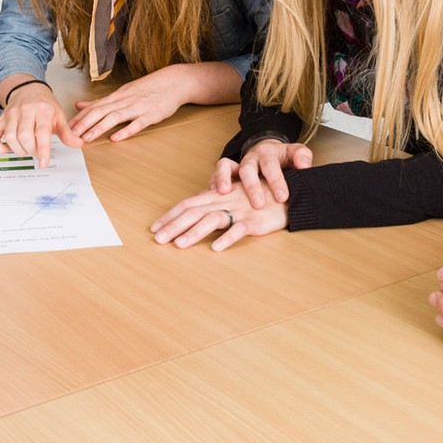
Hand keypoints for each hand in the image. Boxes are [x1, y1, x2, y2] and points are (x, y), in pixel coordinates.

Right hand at [0, 77, 81, 167]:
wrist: (29, 89)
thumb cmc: (45, 105)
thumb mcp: (60, 116)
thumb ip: (68, 133)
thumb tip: (79, 144)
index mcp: (43, 110)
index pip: (42, 132)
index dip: (42, 150)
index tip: (43, 163)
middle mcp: (25, 111)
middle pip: (24, 136)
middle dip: (32, 150)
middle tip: (37, 151)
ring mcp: (11, 114)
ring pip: (10, 137)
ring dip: (18, 150)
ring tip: (26, 149)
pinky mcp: (1, 119)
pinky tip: (9, 148)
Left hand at [67, 66, 190, 142]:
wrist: (174, 82)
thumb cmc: (148, 89)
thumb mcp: (122, 92)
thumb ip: (101, 101)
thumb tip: (80, 105)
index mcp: (117, 97)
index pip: (94, 107)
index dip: (79, 118)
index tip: (66, 128)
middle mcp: (125, 101)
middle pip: (100, 112)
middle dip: (84, 124)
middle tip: (70, 135)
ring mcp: (138, 107)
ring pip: (115, 117)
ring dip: (100, 128)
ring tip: (87, 138)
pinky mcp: (152, 114)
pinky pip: (137, 123)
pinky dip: (126, 131)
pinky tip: (116, 138)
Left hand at [151, 185, 287, 249]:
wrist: (288, 195)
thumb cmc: (258, 197)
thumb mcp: (232, 197)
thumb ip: (213, 203)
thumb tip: (191, 212)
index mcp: (217, 195)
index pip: (188, 204)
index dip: (170, 215)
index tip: (154, 227)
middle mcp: (225, 201)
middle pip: (194, 211)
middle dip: (174, 225)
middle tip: (158, 239)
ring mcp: (239, 211)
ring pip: (212, 220)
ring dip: (194, 233)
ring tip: (178, 245)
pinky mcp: (255, 222)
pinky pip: (240, 230)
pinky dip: (227, 238)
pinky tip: (216, 248)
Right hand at [211, 139, 312, 208]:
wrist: (267, 151)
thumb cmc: (283, 157)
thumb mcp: (296, 152)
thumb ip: (302, 158)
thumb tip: (304, 167)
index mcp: (267, 153)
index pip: (271, 166)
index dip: (276, 181)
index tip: (282, 197)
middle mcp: (250, 158)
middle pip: (247, 168)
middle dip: (251, 187)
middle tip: (258, 204)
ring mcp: (236, 164)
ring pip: (225, 166)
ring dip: (223, 178)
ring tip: (224, 192)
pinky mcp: (227, 172)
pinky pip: (215, 174)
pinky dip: (212, 183)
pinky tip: (213, 195)